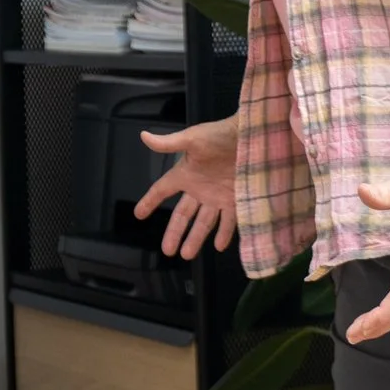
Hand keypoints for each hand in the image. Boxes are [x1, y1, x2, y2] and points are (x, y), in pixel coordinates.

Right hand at [133, 115, 239, 258]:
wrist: (251, 135)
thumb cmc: (219, 135)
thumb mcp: (192, 138)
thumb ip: (168, 143)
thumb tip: (143, 136)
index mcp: (185, 174)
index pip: (162, 190)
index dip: (150, 201)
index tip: (138, 215)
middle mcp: (199, 188)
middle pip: (182, 215)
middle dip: (174, 233)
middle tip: (168, 251)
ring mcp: (217, 196)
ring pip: (203, 222)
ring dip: (196, 238)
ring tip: (187, 255)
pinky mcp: (235, 199)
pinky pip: (228, 220)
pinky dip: (224, 233)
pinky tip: (219, 246)